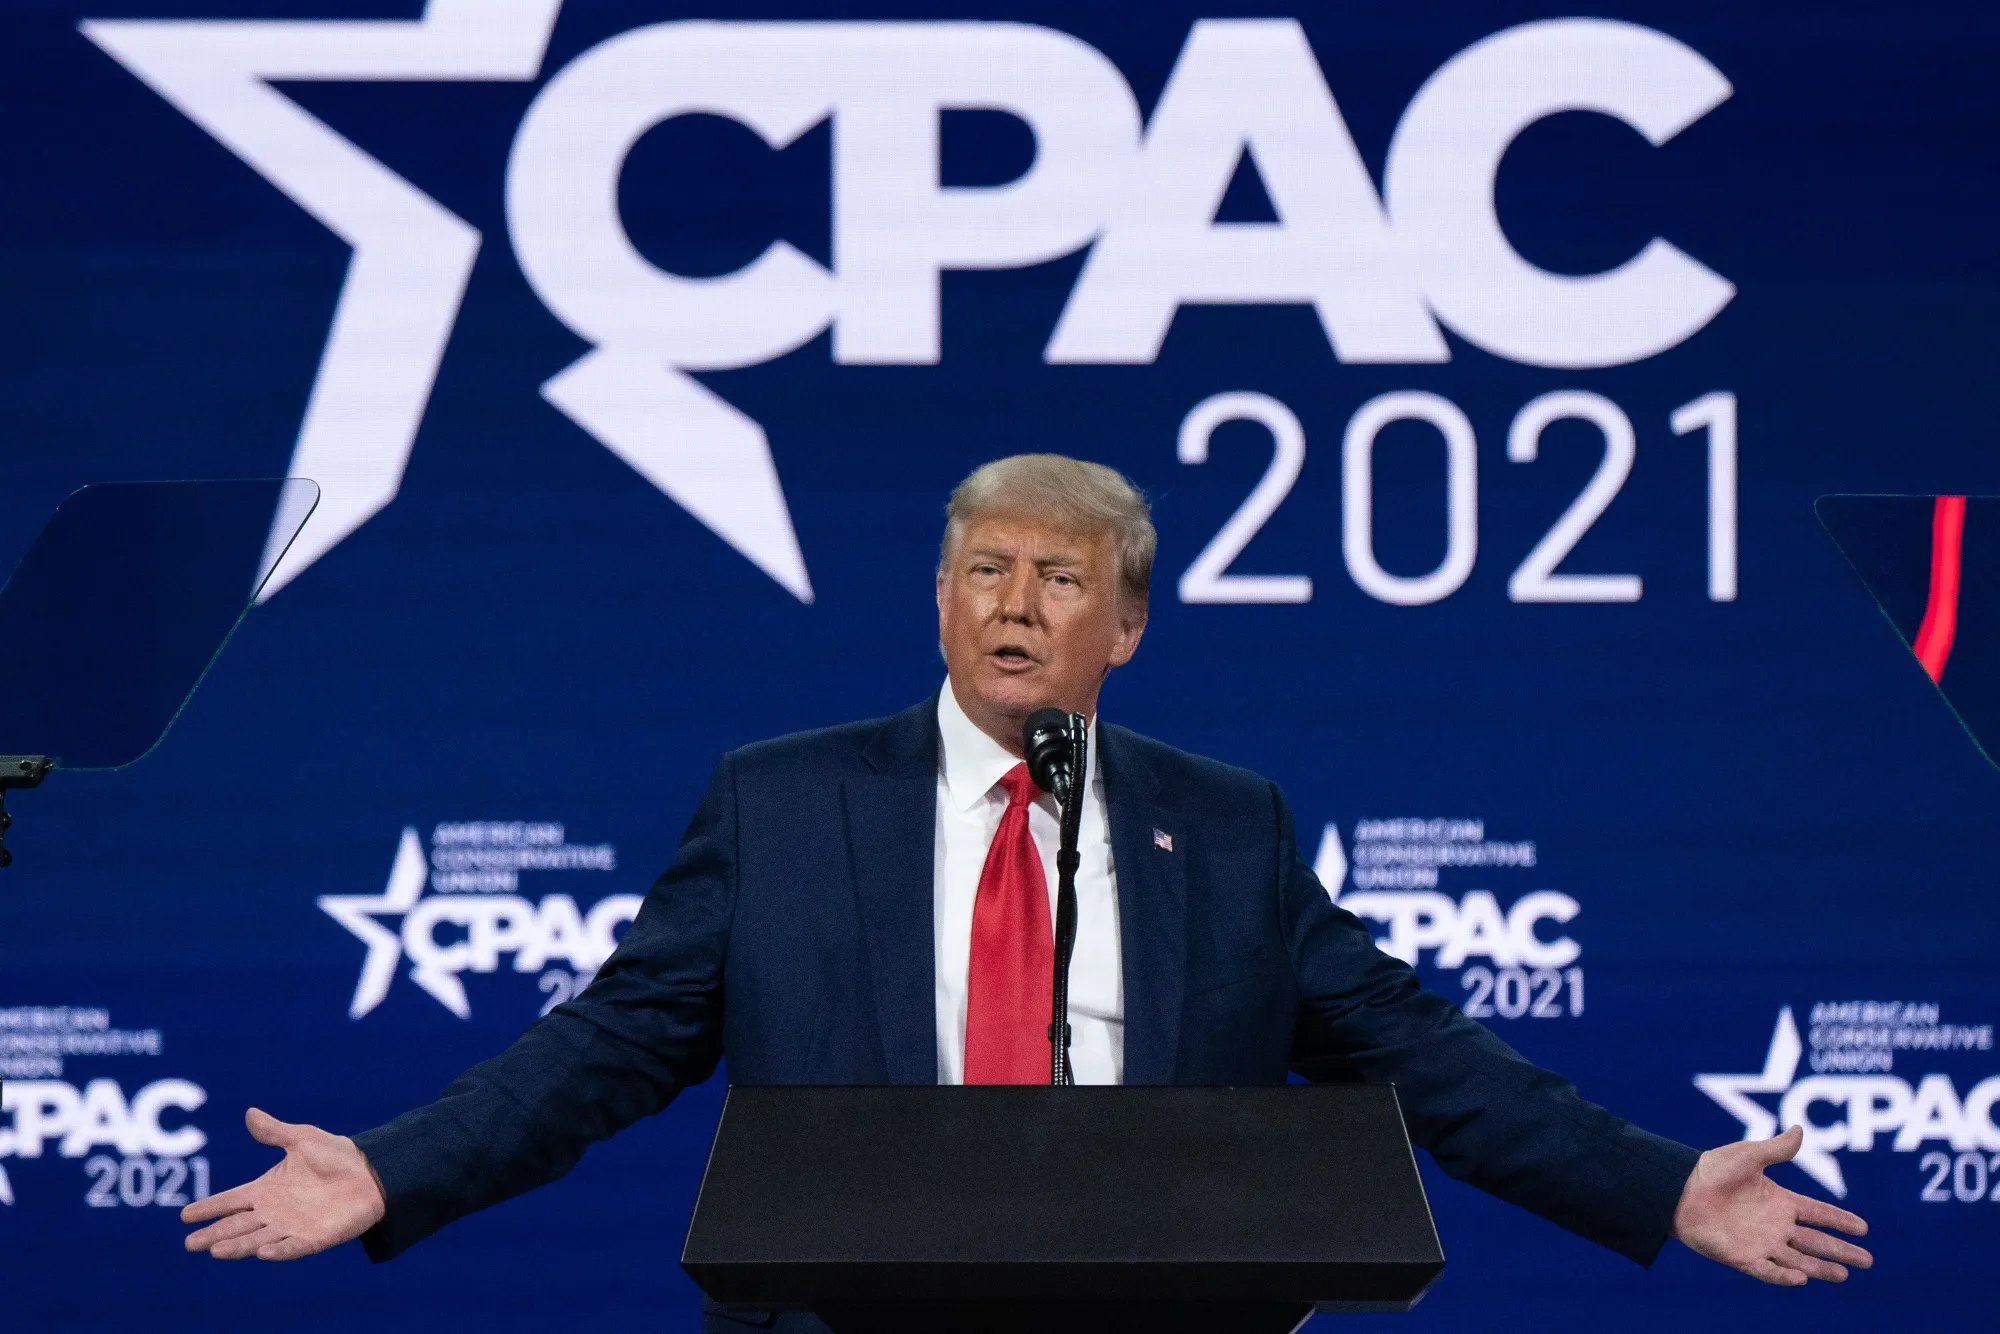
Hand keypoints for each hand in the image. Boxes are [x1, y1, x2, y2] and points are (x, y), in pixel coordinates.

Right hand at [181, 1108, 386, 1259]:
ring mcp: (293, 1227)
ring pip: (258, 1240)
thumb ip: (275, 1132)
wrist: (372, 1171)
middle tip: (190, 1243)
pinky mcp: (314, 1238)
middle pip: (238, 1225)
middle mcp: (275, 1212)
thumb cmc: (336, 1155)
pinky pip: (292, 1248)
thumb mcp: (302, 1139)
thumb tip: (250, 1113)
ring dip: (238, 1246)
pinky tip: (262, 1253)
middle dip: (214, 1233)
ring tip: (215, 1250)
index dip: (210, 1207)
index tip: (185, 1216)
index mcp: (267, 1189)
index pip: (232, 1200)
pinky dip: (278, 1251)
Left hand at [1673, 1125, 1871, 1284]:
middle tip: (1868, 1261)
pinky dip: (1783, 1277)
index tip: (1864, 1228)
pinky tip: (1802, 1278)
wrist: (1679, 1190)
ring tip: (1844, 1274)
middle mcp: (1774, 1225)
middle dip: (1841, 1250)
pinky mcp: (1742, 1257)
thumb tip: (1800, 1129)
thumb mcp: (1747, 1156)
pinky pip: (1767, 1271)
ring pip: (1798, 1260)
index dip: (1840, 1220)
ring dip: (1820, 1268)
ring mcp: (1760, 1242)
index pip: (1817, 1213)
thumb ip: (1775, 1150)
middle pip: (1815, 1241)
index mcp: (1779, 1200)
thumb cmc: (1711, 1170)